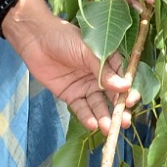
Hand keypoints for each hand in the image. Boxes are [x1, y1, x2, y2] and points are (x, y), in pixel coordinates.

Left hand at [3, 0, 139, 134]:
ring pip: (98, 105)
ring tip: (108, 129)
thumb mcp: (87, 51)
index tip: (131, 101)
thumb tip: (124, 87)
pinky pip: (81, 109)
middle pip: (113, 96)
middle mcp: (100, 77)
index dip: (129, 91)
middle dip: (119, 110)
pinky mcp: (72, 96)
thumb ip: (104, 71)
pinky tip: (92, 124)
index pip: (123, 79)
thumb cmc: (64, 38)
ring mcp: (86, 87)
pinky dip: (87, 117)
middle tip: (124, 122)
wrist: (36, 39)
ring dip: (104, 117)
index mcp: (108, 62)